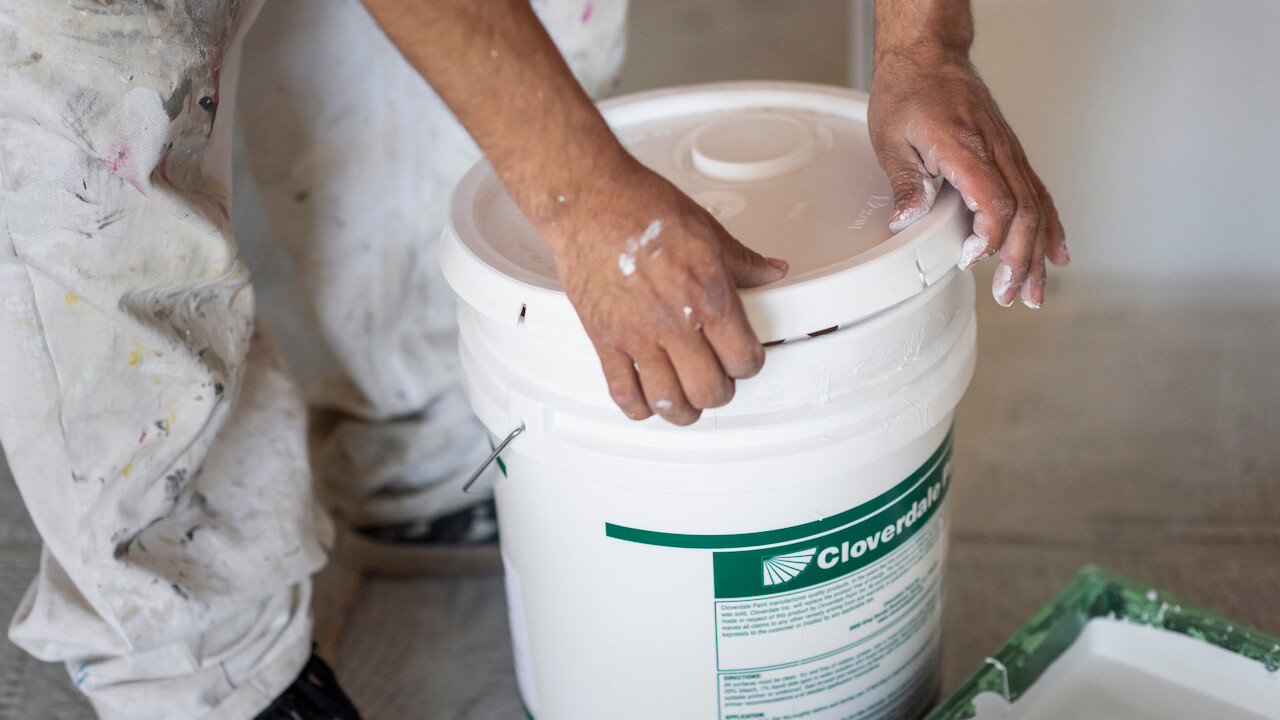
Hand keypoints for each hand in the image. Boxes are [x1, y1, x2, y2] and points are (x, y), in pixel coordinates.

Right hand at [540, 157, 787, 424]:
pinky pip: (623, 392)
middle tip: (715, 382)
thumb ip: (743, 262)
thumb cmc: (643, 209)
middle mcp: (676, 324)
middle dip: (718, 392)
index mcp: (709, 297)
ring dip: (682, 409)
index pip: (744, 359)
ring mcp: (639, 336)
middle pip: (710, 391)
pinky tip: (645, 400)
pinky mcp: (605, 341)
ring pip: (669, 402)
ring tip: (685, 401)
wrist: (591, 203)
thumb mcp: (708, 231)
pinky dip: (638, 407)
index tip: (742, 359)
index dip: (748, 364)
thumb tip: (771, 271)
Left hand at [868, 46, 1067, 307]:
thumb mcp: (892, 137)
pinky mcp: (1010, 154)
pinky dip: (1050, 226)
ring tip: (1035, 291)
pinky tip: (1055, 253)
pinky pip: (1038, 193)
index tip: (970, 259)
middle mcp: (996, 152)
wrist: (929, 55)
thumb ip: (905, 182)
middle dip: (1021, 260)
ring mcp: (1008, 153)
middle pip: (1024, 213)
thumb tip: (906, 220)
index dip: (988, 238)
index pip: (995, 202)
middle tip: (1012, 296)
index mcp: (966, 149)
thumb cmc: (909, 91)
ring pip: (1037, 208)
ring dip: (1038, 253)